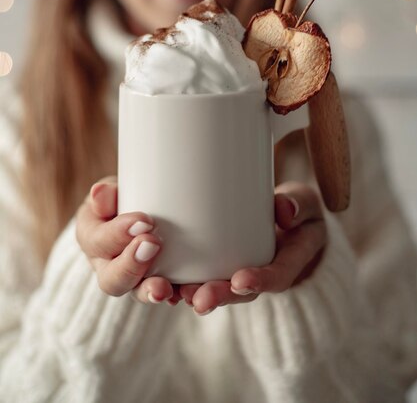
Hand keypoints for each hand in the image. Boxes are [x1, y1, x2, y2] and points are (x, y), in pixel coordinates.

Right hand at [76, 177, 181, 304]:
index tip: (143, 221)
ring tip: (165, 288)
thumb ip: (107, 193)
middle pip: (113, 280)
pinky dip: (183, 294)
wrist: (147, 211)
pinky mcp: (164, 285)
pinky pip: (172, 294)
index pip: (98, 242)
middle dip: (131, 266)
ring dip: (153, 291)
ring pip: (140, 293)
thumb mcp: (112, 191)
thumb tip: (99, 193)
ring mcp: (137, 281)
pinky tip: (194, 294)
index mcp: (94, 241)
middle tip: (152, 245)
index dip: (117, 234)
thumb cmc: (124, 199)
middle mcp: (111, 268)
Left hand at [179, 181, 326, 314]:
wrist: (286, 218)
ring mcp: (238, 271)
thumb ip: (299, 204)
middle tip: (199, 299)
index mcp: (288, 261)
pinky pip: (200, 276)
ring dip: (196, 293)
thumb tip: (284, 210)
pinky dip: (181, 280)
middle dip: (219, 295)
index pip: (278, 276)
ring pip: (217, 288)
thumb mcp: (306, 203)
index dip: (260, 280)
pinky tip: (160, 281)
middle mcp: (261, 273)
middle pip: (241, 291)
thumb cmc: (297, 209)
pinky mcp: (217, 264)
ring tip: (175, 294)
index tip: (241, 280)